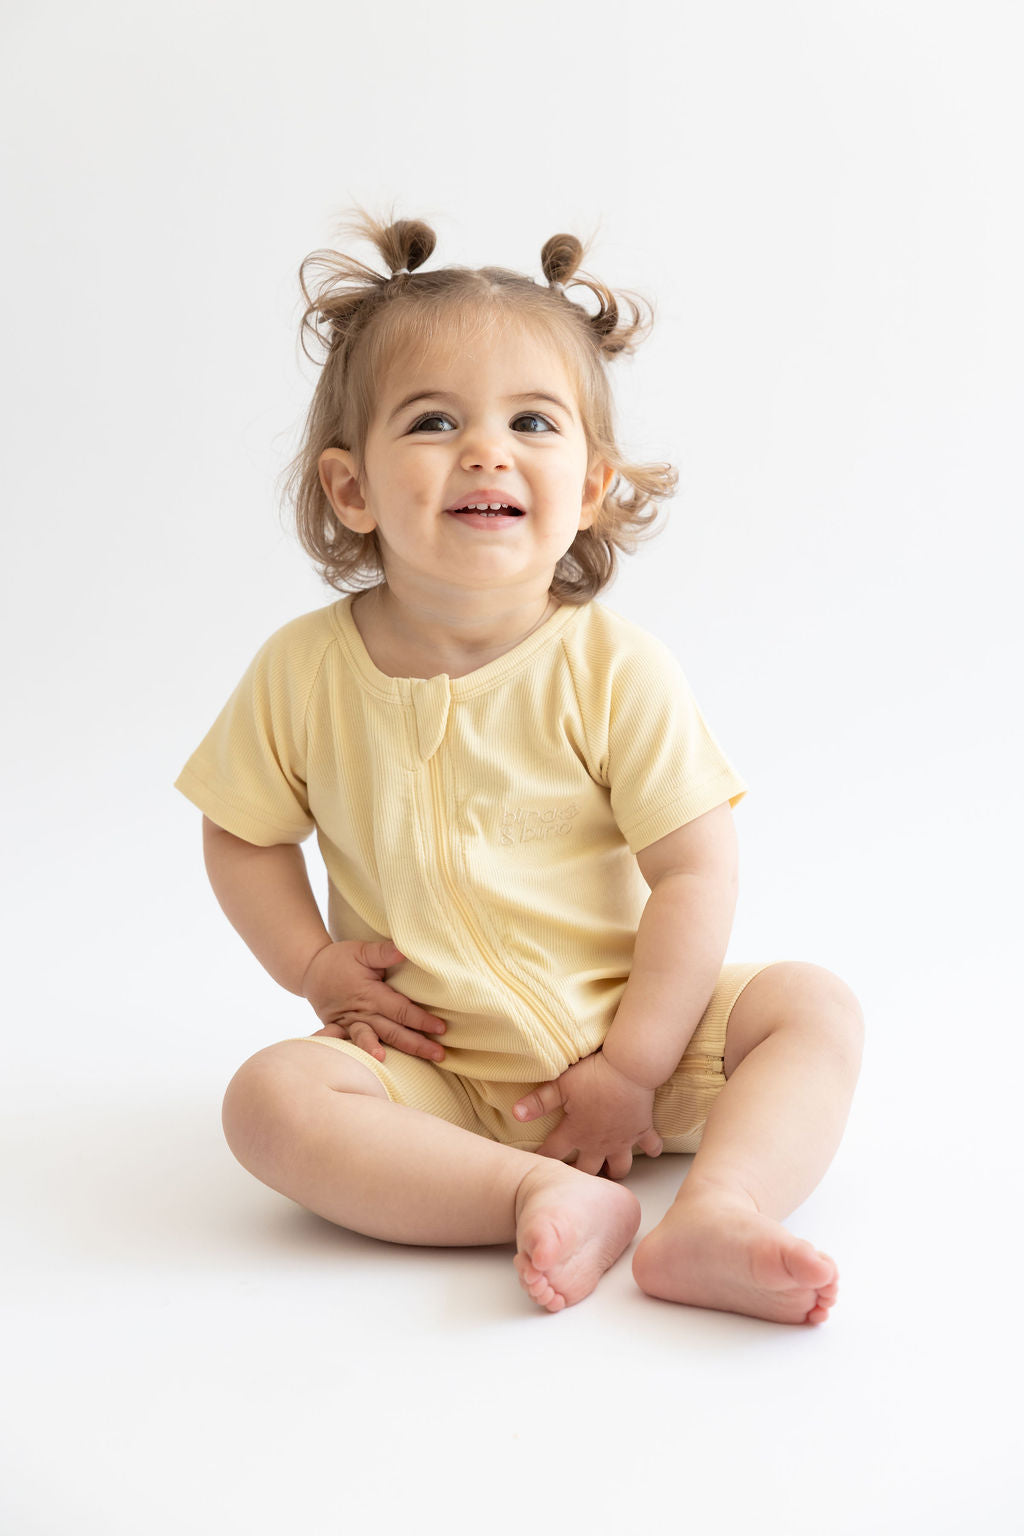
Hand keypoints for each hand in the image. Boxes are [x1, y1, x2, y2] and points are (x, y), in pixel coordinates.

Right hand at [301, 939, 446, 1063]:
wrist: (309, 971)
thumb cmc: (340, 959)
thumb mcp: (361, 951)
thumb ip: (383, 953)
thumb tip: (404, 950)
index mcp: (371, 995)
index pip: (401, 1010)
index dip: (422, 1020)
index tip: (442, 1028)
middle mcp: (361, 1013)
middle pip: (393, 1032)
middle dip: (417, 1044)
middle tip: (439, 1054)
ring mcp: (350, 1024)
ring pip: (374, 1041)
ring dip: (391, 1053)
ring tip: (402, 1066)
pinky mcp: (341, 1031)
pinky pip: (350, 1046)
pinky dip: (357, 1056)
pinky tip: (367, 1068)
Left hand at [511, 1052, 662, 1178]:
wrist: (631, 1068)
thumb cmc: (595, 1075)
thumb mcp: (561, 1085)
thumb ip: (538, 1102)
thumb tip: (514, 1114)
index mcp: (577, 1132)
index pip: (553, 1152)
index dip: (541, 1158)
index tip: (534, 1166)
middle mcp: (599, 1143)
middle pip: (587, 1171)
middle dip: (578, 1177)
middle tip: (572, 1179)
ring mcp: (623, 1139)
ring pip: (619, 1167)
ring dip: (614, 1171)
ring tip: (607, 1172)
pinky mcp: (642, 1130)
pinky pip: (650, 1146)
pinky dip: (651, 1149)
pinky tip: (650, 1151)